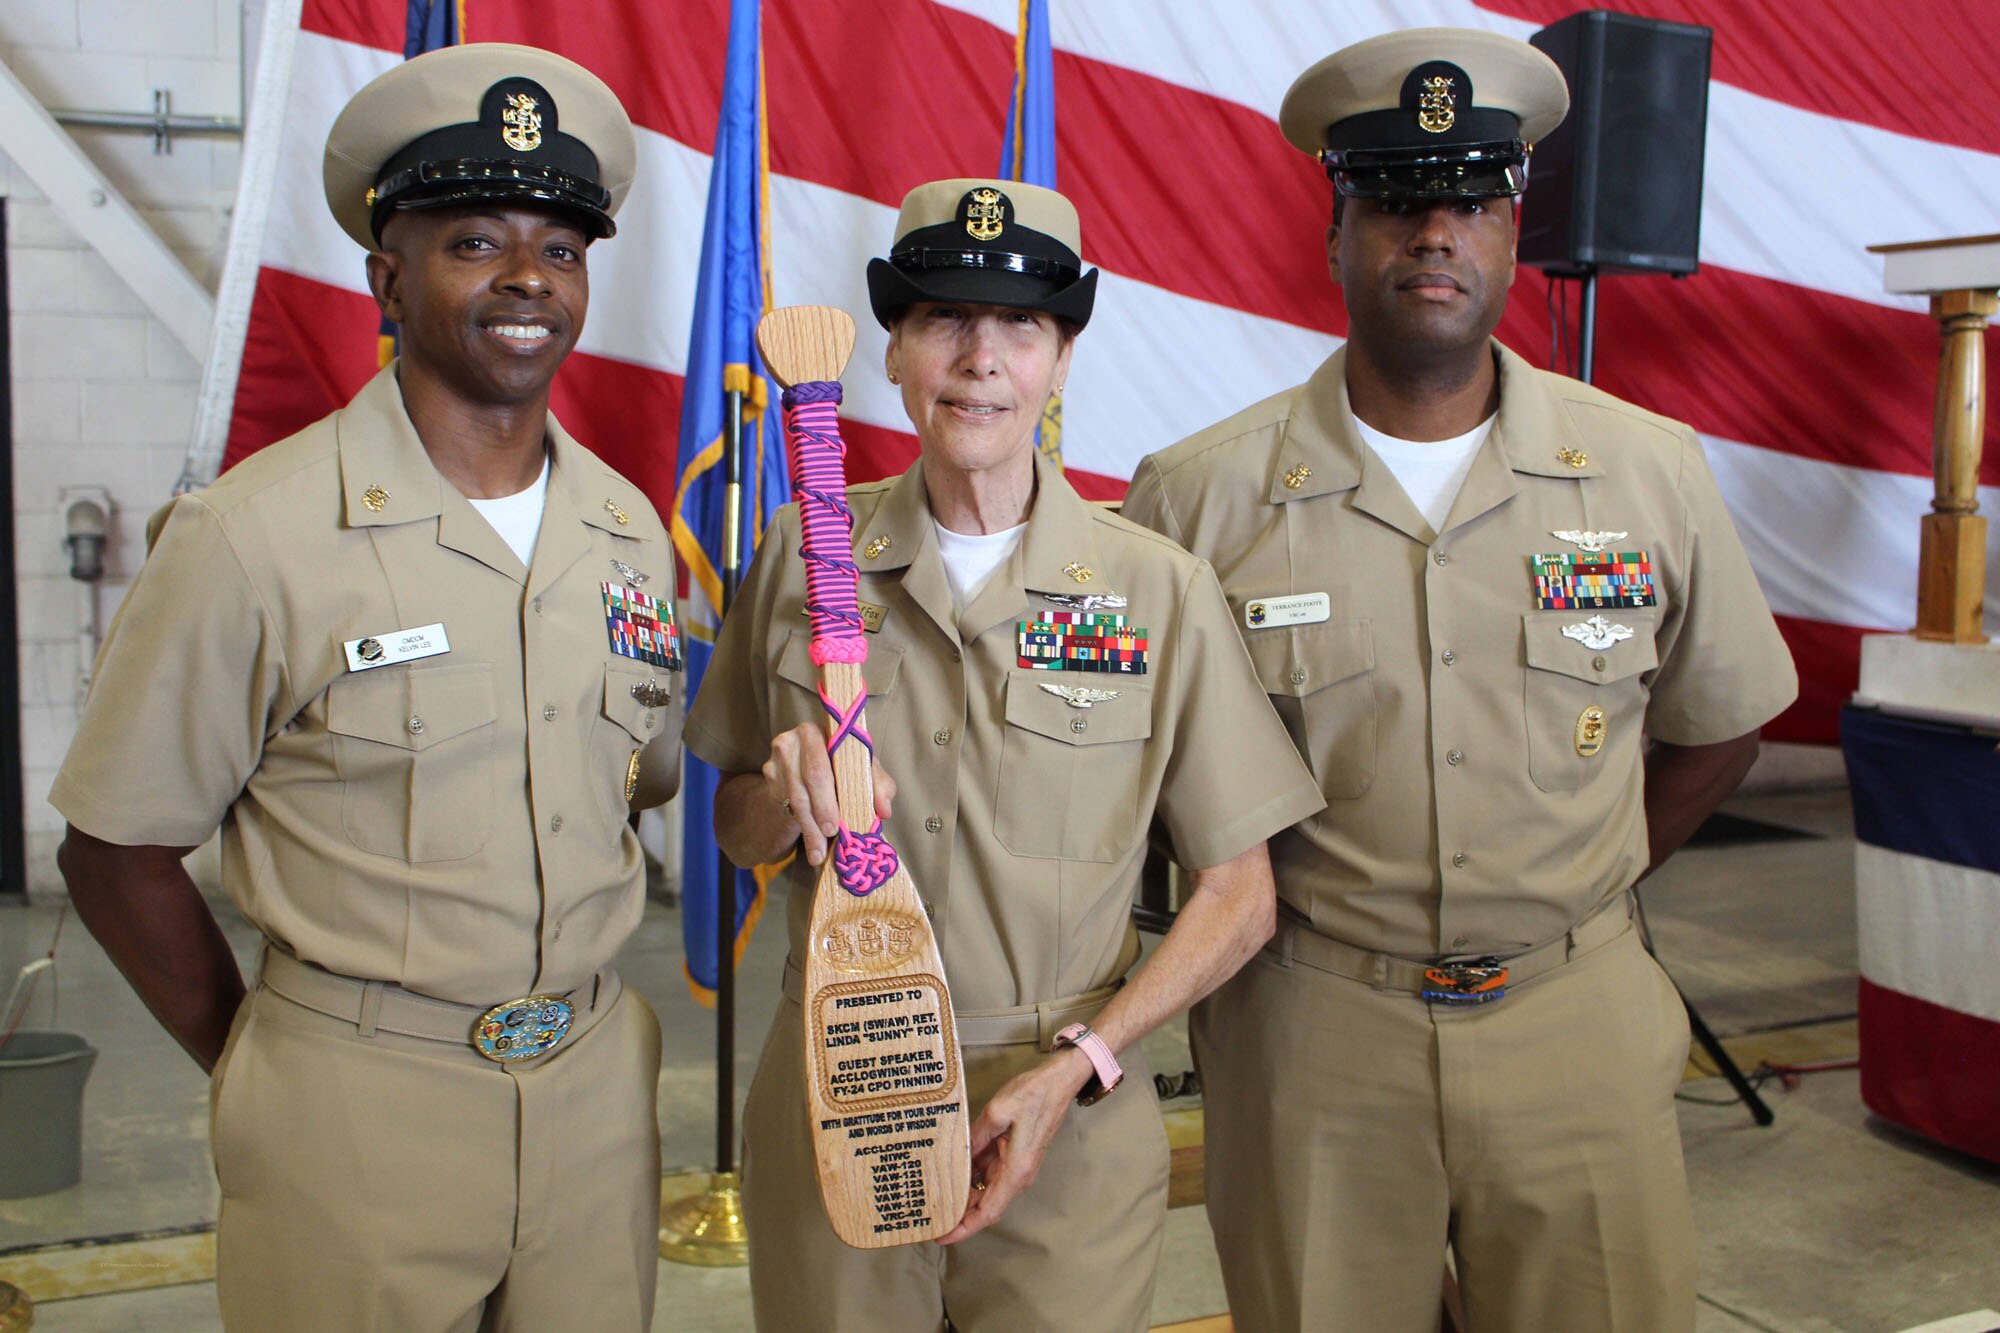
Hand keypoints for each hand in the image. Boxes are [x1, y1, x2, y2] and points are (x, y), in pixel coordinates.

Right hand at [760, 724, 895, 866]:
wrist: (804, 774)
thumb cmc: (839, 770)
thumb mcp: (861, 773)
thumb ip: (878, 785)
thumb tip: (884, 810)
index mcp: (824, 731)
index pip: (830, 758)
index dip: (834, 791)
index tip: (838, 820)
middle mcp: (796, 738)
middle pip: (811, 777)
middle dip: (822, 809)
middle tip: (831, 833)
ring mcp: (778, 756)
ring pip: (796, 796)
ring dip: (810, 828)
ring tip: (820, 851)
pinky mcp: (769, 774)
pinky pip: (786, 804)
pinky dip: (802, 827)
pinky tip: (812, 845)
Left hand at [937, 1046, 1092, 1244]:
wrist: (1059, 1081)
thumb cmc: (1034, 1094)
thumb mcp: (997, 1112)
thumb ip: (975, 1137)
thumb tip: (960, 1155)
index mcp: (1015, 1170)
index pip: (987, 1212)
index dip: (964, 1228)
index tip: (942, 1237)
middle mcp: (1017, 1174)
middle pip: (985, 1205)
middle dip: (959, 1215)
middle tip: (929, 1216)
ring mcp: (1016, 1165)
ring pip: (986, 1189)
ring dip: (964, 1195)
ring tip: (935, 1195)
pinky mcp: (1014, 1154)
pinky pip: (990, 1172)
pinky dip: (972, 1177)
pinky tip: (952, 1172)